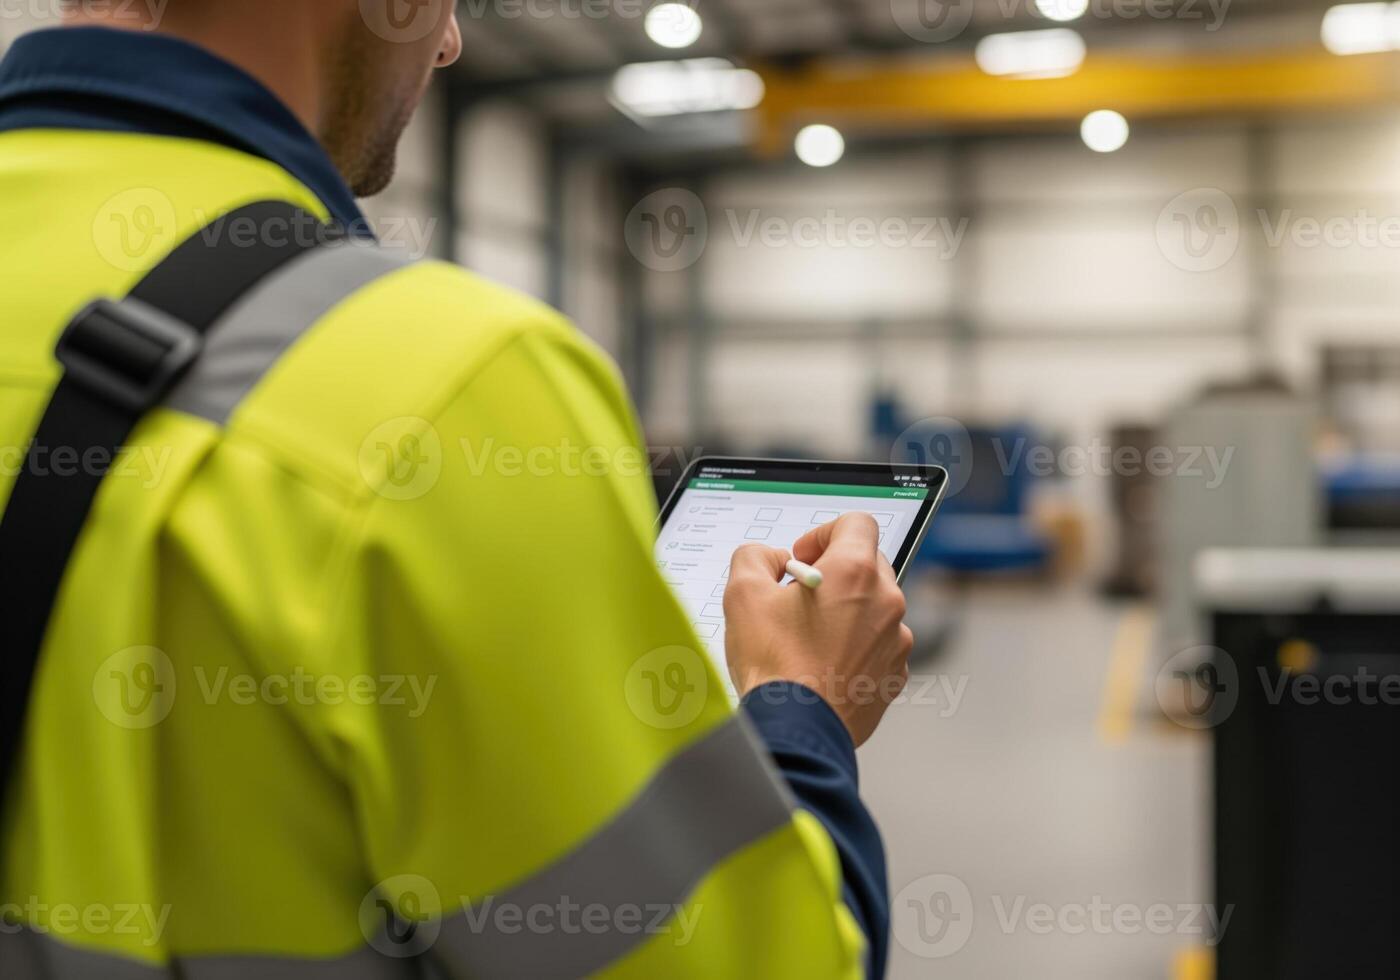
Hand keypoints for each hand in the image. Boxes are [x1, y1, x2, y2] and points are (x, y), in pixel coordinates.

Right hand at [722, 513, 913, 746]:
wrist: (796, 731)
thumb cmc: (774, 666)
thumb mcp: (743, 595)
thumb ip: (754, 558)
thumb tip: (769, 560)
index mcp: (855, 572)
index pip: (856, 523)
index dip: (824, 533)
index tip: (802, 558)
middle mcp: (886, 602)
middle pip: (868, 564)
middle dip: (834, 574)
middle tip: (799, 597)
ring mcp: (896, 641)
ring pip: (874, 608)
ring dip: (846, 612)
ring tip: (808, 638)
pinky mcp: (894, 675)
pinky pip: (878, 646)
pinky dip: (855, 648)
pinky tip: (822, 666)